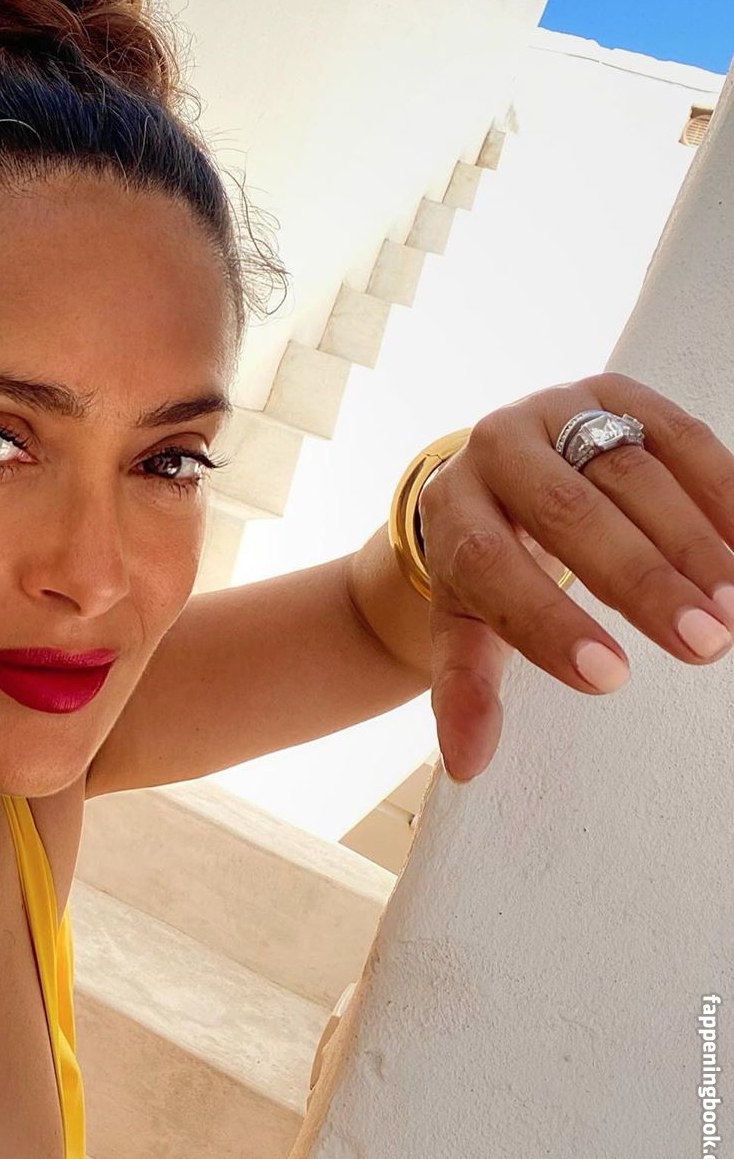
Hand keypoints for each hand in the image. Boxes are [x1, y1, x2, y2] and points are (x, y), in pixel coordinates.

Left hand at [417, 371, 733, 782]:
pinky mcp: (616, 393)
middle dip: (640, 580)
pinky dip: (723, 491)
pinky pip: (678, 434)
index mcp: (451, 508)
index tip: (609, 679)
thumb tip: (467, 765)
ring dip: (693, 541)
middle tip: (703, 645)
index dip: (548, 622)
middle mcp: (495, 446)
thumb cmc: (489, 564)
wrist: (501, 479)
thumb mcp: (467, 623)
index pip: (490, 564)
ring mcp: (557, 411)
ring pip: (630, 470)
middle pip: (566, 511)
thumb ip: (467, 688)